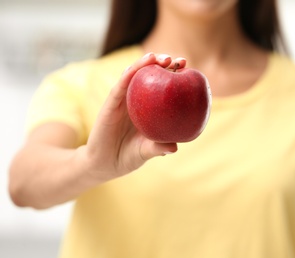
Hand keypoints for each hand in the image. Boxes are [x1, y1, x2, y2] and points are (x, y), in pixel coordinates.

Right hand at [84, 53, 186, 180]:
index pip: (164, 88)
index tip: (190, 70)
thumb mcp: (146, 152)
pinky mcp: (111, 103)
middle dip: (165, 64)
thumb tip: (175, 147)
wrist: (104, 163)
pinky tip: (136, 67)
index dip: (177, 77)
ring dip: (145, 63)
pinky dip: (128, 74)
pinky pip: (120, 86)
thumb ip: (158, 148)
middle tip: (180, 61)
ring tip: (157, 57)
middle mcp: (138, 100)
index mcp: (150, 109)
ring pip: (135, 75)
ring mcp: (124, 100)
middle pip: (151, 76)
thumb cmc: (128, 156)